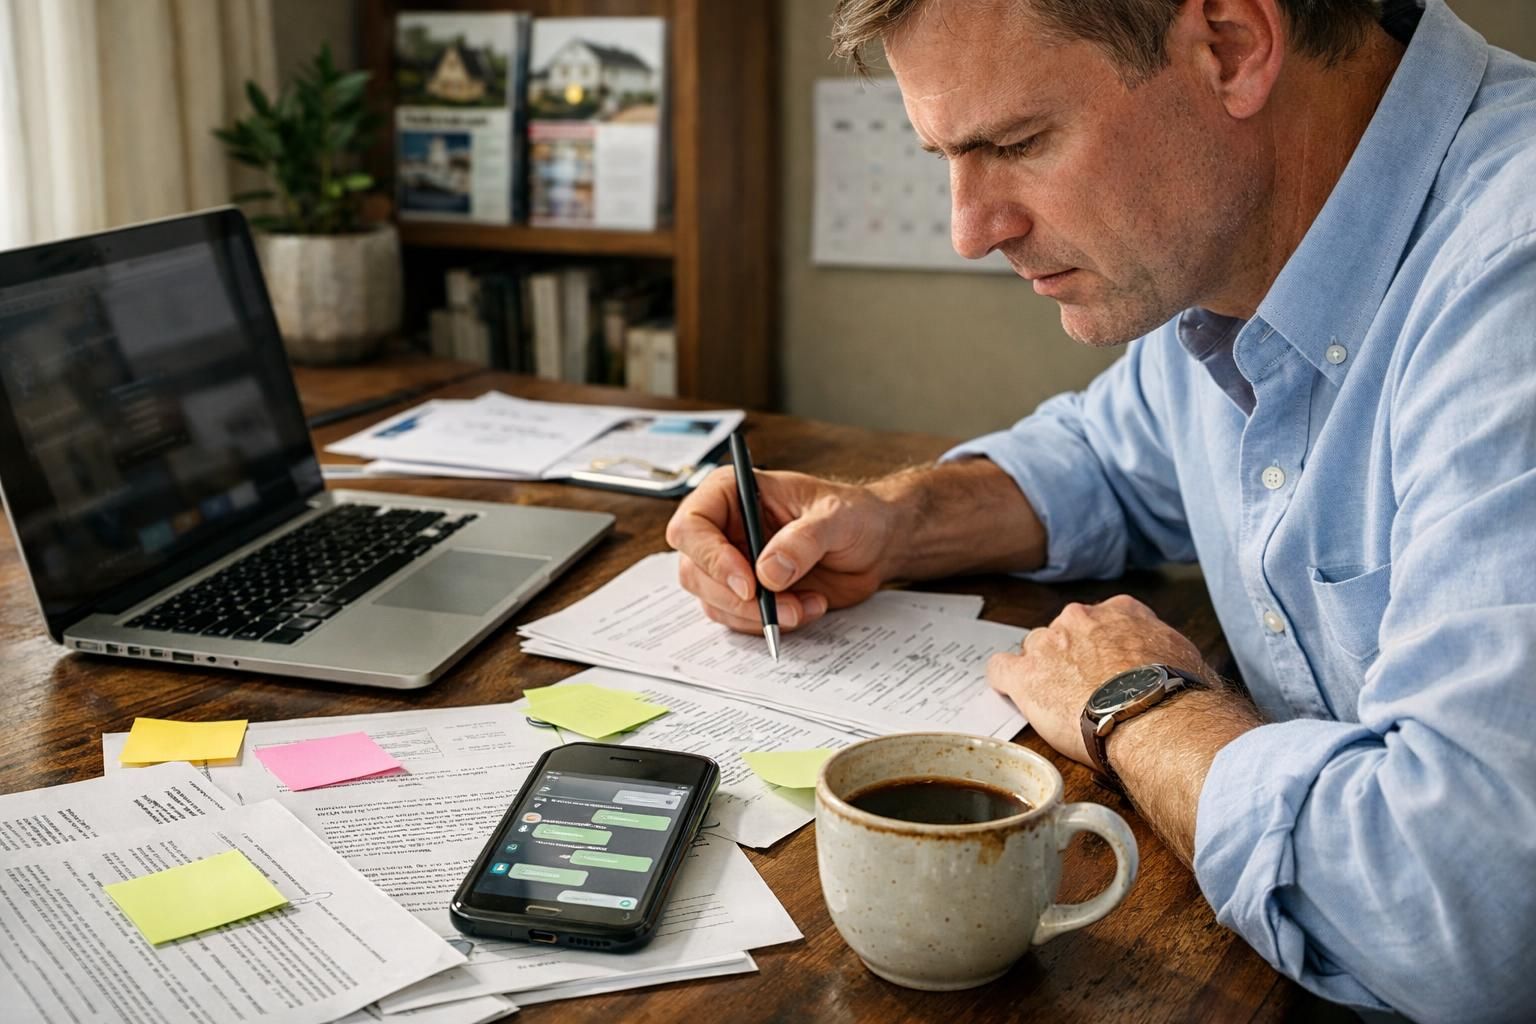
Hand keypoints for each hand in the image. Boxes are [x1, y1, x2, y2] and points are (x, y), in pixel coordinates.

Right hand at [665, 467, 896, 633]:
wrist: (875, 544)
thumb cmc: (854, 514)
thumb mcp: (836, 516)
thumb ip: (803, 539)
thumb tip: (768, 571)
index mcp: (732, 493)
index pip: (691, 525)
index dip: (710, 557)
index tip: (747, 582)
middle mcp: (724, 529)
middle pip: (695, 572)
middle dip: (738, 599)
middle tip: (783, 607)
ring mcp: (732, 564)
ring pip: (714, 602)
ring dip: (759, 615)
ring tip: (806, 604)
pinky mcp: (748, 594)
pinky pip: (739, 620)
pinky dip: (771, 623)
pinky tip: (807, 607)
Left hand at [987, 595, 1212, 766]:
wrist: (1152, 719)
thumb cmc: (1175, 695)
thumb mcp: (1182, 656)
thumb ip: (1161, 648)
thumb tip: (1164, 662)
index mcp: (1120, 611)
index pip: (1102, 619)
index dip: (1102, 646)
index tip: (1106, 666)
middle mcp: (1080, 618)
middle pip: (1065, 634)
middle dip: (1071, 658)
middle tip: (1086, 692)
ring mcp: (1049, 643)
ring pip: (1034, 651)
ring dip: (1043, 671)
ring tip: (1058, 702)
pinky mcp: (1026, 675)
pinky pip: (1001, 669)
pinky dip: (1006, 680)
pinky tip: (1014, 692)